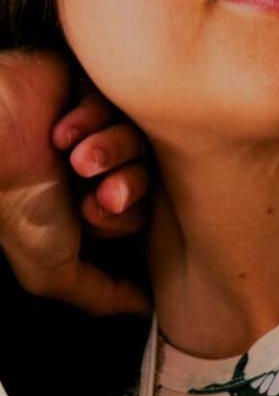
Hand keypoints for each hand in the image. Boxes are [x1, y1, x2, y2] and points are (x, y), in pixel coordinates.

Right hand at [0, 48, 153, 316]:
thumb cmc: (14, 206)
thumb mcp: (54, 272)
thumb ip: (102, 294)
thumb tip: (146, 309)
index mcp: (88, 204)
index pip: (142, 212)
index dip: (125, 218)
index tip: (92, 213)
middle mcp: (95, 168)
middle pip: (147, 179)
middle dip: (124, 188)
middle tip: (96, 191)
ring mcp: (92, 126)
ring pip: (138, 142)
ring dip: (107, 155)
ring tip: (77, 160)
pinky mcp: (87, 85)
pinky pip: (119, 104)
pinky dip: (88, 121)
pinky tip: (61, 128)